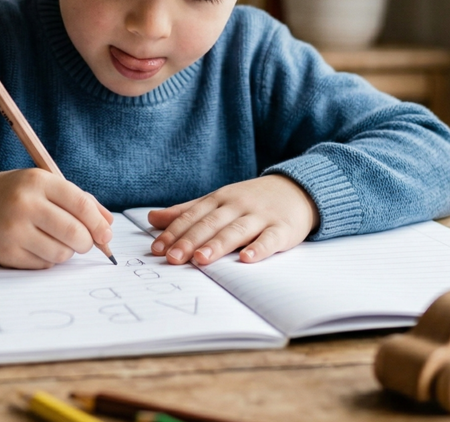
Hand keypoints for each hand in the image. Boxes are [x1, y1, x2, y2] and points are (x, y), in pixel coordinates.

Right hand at [0, 168, 113, 268]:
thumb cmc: (16, 194)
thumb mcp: (45, 185)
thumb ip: (79, 200)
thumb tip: (108, 224)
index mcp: (38, 181)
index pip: (81, 205)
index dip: (99, 224)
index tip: (106, 235)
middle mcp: (25, 204)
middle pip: (75, 233)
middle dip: (87, 242)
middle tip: (84, 243)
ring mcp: (14, 230)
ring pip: (61, 254)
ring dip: (67, 252)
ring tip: (56, 241)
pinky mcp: (7, 253)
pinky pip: (43, 265)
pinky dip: (48, 260)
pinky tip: (37, 246)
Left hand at [147, 175, 318, 264]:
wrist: (297, 190)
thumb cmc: (250, 200)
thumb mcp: (217, 201)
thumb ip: (186, 211)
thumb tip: (152, 218)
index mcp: (219, 199)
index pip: (192, 215)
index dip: (174, 232)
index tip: (157, 248)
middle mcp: (237, 206)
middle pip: (211, 223)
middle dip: (190, 240)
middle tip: (172, 257)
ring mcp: (260, 216)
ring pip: (236, 231)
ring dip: (218, 245)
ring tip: (201, 259)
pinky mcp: (283, 228)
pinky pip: (270, 239)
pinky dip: (259, 248)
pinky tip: (247, 259)